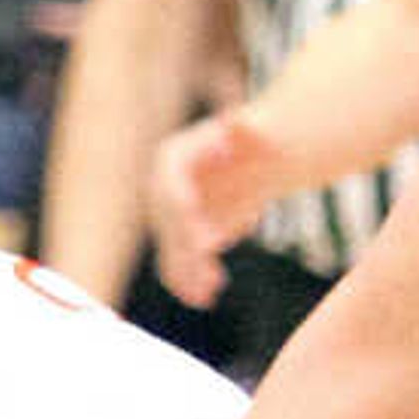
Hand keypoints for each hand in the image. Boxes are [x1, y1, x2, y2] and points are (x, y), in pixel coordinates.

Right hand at [146, 107, 283, 305]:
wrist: (255, 162)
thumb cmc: (256, 143)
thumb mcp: (256, 135)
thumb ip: (247, 131)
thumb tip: (240, 121)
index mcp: (172, 160)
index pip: (171, 187)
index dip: (182, 208)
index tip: (201, 228)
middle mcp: (162, 189)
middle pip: (170, 223)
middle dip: (187, 246)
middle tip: (207, 265)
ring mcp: (168, 216)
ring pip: (173, 248)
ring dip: (188, 272)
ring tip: (207, 293)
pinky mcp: (182, 238)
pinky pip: (180, 263)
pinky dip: (191, 282)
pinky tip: (206, 298)